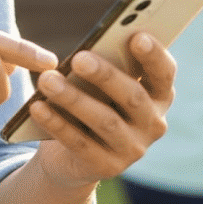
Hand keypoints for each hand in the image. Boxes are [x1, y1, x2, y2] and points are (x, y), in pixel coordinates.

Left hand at [21, 32, 177, 191]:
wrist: (73, 156)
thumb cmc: (93, 102)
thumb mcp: (104, 86)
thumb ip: (107, 67)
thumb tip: (91, 47)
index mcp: (159, 95)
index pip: (164, 73)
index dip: (154, 55)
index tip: (136, 36)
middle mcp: (154, 124)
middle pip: (133, 97)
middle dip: (105, 75)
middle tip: (78, 58)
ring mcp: (133, 149)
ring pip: (105, 121)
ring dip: (74, 99)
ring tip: (47, 80)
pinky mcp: (107, 167)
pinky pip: (80, 143)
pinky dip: (57, 123)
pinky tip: (38, 107)